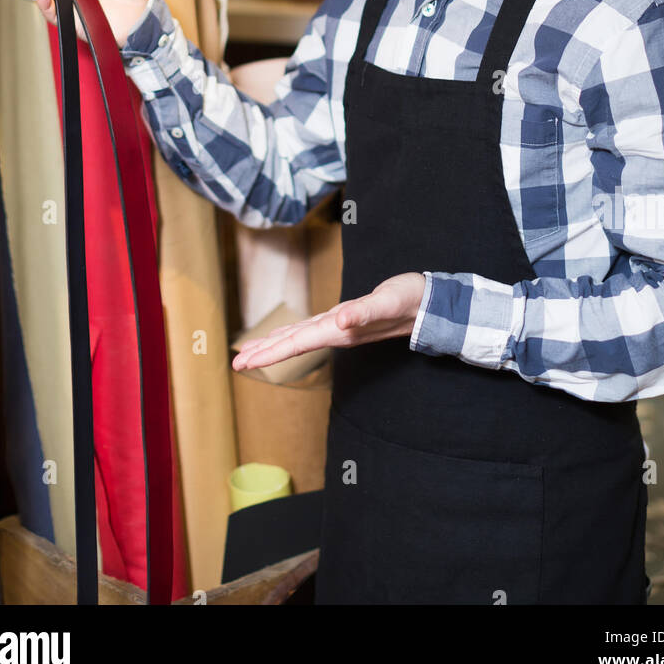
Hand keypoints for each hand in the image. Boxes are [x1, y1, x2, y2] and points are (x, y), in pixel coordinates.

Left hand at [231, 272, 425, 370]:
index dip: (269, 352)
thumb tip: (340, 320)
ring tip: (251, 351)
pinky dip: (293, 332)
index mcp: (340, 330)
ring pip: (299, 337)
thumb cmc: (408, 300)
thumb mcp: (385, 302)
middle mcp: (336, 331)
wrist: (427, 304)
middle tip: (235, 363)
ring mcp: (340, 326)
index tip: (244, 362)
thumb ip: (363, 312)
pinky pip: (311, 328)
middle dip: (263, 352)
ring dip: (274, 344)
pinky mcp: (345, 318)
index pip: (296, 343)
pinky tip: (286, 334)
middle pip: (292, 344)